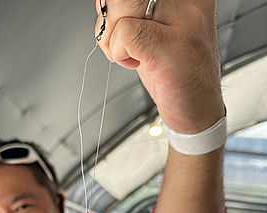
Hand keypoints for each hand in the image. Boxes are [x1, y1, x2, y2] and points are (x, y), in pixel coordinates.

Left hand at [95, 0, 224, 132]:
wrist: (199, 109)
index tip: (123, 21)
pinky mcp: (173, 46)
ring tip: (133, 53)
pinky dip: (118, 53)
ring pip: (120, 5)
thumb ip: (135, 9)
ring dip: (111, 37)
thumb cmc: (177, 72)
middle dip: (109, 17)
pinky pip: (124, 33)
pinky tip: (137, 63)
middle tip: (122, 40)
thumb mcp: (156, 29)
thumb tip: (106, 2)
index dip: (117, 5)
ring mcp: (184, 20)